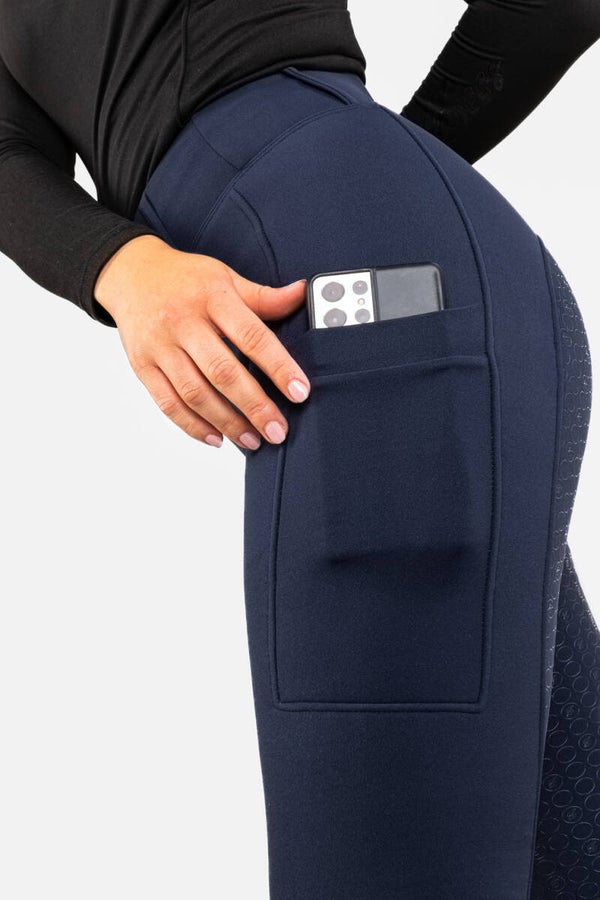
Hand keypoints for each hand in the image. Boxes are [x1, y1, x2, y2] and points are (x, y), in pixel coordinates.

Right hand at [94, 234, 310, 450]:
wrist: (132, 274)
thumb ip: (263, 297)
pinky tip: (216, 438)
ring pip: (195, 393)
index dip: (278, 366)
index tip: (300, 392)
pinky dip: (193, 425)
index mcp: (212, 297)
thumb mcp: (226, 278)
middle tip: (278, 430)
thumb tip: (302, 295)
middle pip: (223, 371)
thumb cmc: (186, 279)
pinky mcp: (142, 366)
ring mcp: (160, 346)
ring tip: (253, 440)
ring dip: (226, 422)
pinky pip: (168, 402)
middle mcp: (184, 322)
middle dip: (254, 406)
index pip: (251, 336)